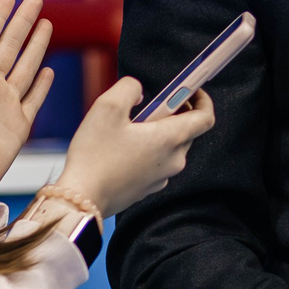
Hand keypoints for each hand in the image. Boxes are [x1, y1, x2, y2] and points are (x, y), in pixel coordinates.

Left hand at [0, 0, 54, 196]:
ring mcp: (6, 103)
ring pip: (25, 66)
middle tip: (35, 0)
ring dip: (36, 46)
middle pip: (9, 46)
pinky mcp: (20, 122)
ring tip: (47, 24)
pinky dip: (42, 84)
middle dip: (22, 23)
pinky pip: (34, 98)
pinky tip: (49, 70)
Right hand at [59, 76, 215, 213]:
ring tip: (129, 127)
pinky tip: (122, 147)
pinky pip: (156, 162)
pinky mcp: (148, 187)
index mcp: (170, 139)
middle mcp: (173, 160)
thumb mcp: (108, 106)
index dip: (202, 98)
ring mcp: (162, 176)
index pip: (206, 117)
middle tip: (150, 104)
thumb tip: (138, 90)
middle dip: (173, 112)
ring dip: (157, 131)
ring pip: (170, 146)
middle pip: (187, 130)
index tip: (190, 89)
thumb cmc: (94, 156)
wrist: (82, 200)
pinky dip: (147, 149)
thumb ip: (129, 88)